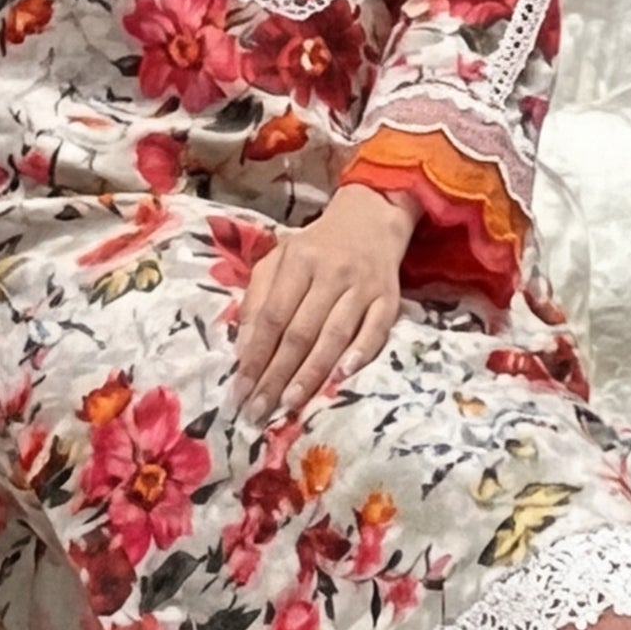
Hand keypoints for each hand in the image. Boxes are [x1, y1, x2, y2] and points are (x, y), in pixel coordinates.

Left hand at [232, 181, 415, 420]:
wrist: (371, 218)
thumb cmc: (316, 248)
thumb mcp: (279, 260)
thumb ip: (257, 299)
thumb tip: (243, 350)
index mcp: (297, 262)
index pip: (272, 317)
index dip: (255, 356)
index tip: (240, 391)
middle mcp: (330, 273)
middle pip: (300, 332)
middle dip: (277, 375)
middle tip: (258, 411)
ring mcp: (363, 287)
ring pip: (334, 335)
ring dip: (311, 373)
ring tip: (290, 403)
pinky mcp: (390, 298)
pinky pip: (375, 331)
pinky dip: (359, 354)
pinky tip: (340, 378)